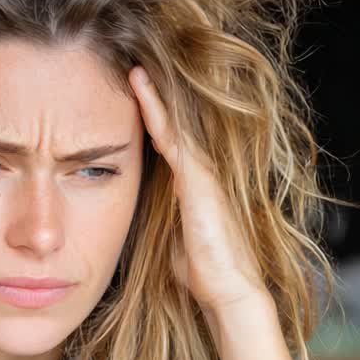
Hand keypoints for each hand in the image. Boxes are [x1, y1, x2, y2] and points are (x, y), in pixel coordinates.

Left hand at [128, 66, 267, 315]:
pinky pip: (173, 135)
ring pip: (173, 124)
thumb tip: (145, 218)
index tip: (132, 99)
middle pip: (172, 127)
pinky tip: (141, 88)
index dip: (150, 120)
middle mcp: (199, 173)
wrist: (227, 290)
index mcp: (191, 186)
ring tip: (134, 69)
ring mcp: (202, 173)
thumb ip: (162, 221)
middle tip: (132, 70)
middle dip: (154, 100)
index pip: (167, 144)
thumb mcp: (172, 239)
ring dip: (153, 96)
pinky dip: (155, 110)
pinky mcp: (199, 178)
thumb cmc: (201, 272)